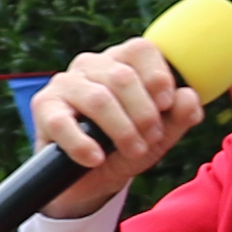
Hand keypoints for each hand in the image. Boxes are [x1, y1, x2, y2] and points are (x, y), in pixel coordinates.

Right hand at [19, 29, 222, 222]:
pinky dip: (82, 144)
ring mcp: (64, 84)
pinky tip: (95, 159)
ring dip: (121, 130)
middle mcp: (91, 65)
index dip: (158, 76)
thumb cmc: (126, 148)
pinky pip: (63, 122)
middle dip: (144, 113)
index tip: (167, 104)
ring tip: (133, 151)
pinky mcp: (43, 107)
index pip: (140, 49)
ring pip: (98, 98)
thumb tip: (188, 97)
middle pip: (123, 76)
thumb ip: (180, 117)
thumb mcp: (160, 137)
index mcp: (121, 62)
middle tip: (152, 139)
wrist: (90, 181)